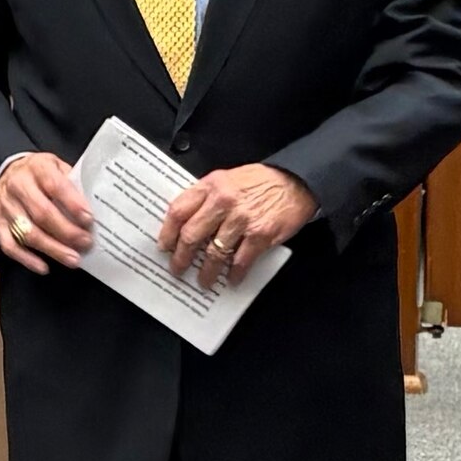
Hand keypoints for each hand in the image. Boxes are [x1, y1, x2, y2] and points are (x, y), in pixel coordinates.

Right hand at [0, 150, 92, 274]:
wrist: (6, 173)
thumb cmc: (39, 173)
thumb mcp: (57, 166)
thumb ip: (72, 182)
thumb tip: (96, 207)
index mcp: (36, 168)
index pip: (55, 186)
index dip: (72, 204)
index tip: (89, 219)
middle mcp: (18, 186)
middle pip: (42, 213)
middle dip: (66, 232)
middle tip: (86, 243)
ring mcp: (6, 207)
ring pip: (27, 233)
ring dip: (52, 249)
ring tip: (73, 259)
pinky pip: (9, 245)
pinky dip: (26, 259)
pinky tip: (44, 267)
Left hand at [155, 161, 317, 291]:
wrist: (295, 182)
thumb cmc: (261, 181)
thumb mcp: (228, 179)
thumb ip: (207, 197)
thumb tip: (187, 222)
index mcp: (212, 185)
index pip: (179, 211)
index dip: (167, 232)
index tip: (164, 246)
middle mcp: (223, 201)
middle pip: (191, 234)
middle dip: (181, 257)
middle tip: (178, 269)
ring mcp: (242, 219)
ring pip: (214, 253)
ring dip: (207, 272)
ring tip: (204, 280)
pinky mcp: (260, 234)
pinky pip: (240, 261)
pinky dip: (234, 274)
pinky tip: (231, 279)